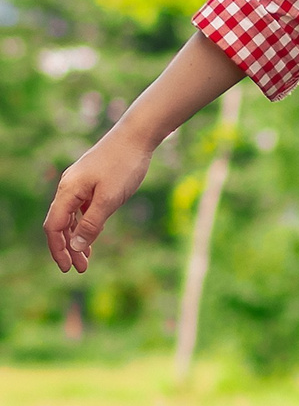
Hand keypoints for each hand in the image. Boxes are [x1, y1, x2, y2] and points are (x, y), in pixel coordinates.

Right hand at [45, 132, 156, 273]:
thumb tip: (75, 247)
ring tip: (87, 259)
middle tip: (80, 269)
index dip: (58, 249)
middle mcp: (69, 188)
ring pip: (72, 217)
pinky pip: (82, 208)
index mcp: (68, 191)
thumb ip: (92, 223)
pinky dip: (86, 224)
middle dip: (68, 248)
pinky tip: (93, 237)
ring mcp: (79, 184)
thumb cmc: (124, 165)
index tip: (67, 268)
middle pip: (60, 224)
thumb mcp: (110, 199)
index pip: (54, 227)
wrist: (137, 136)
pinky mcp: (92, 182)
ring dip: (78, 238)